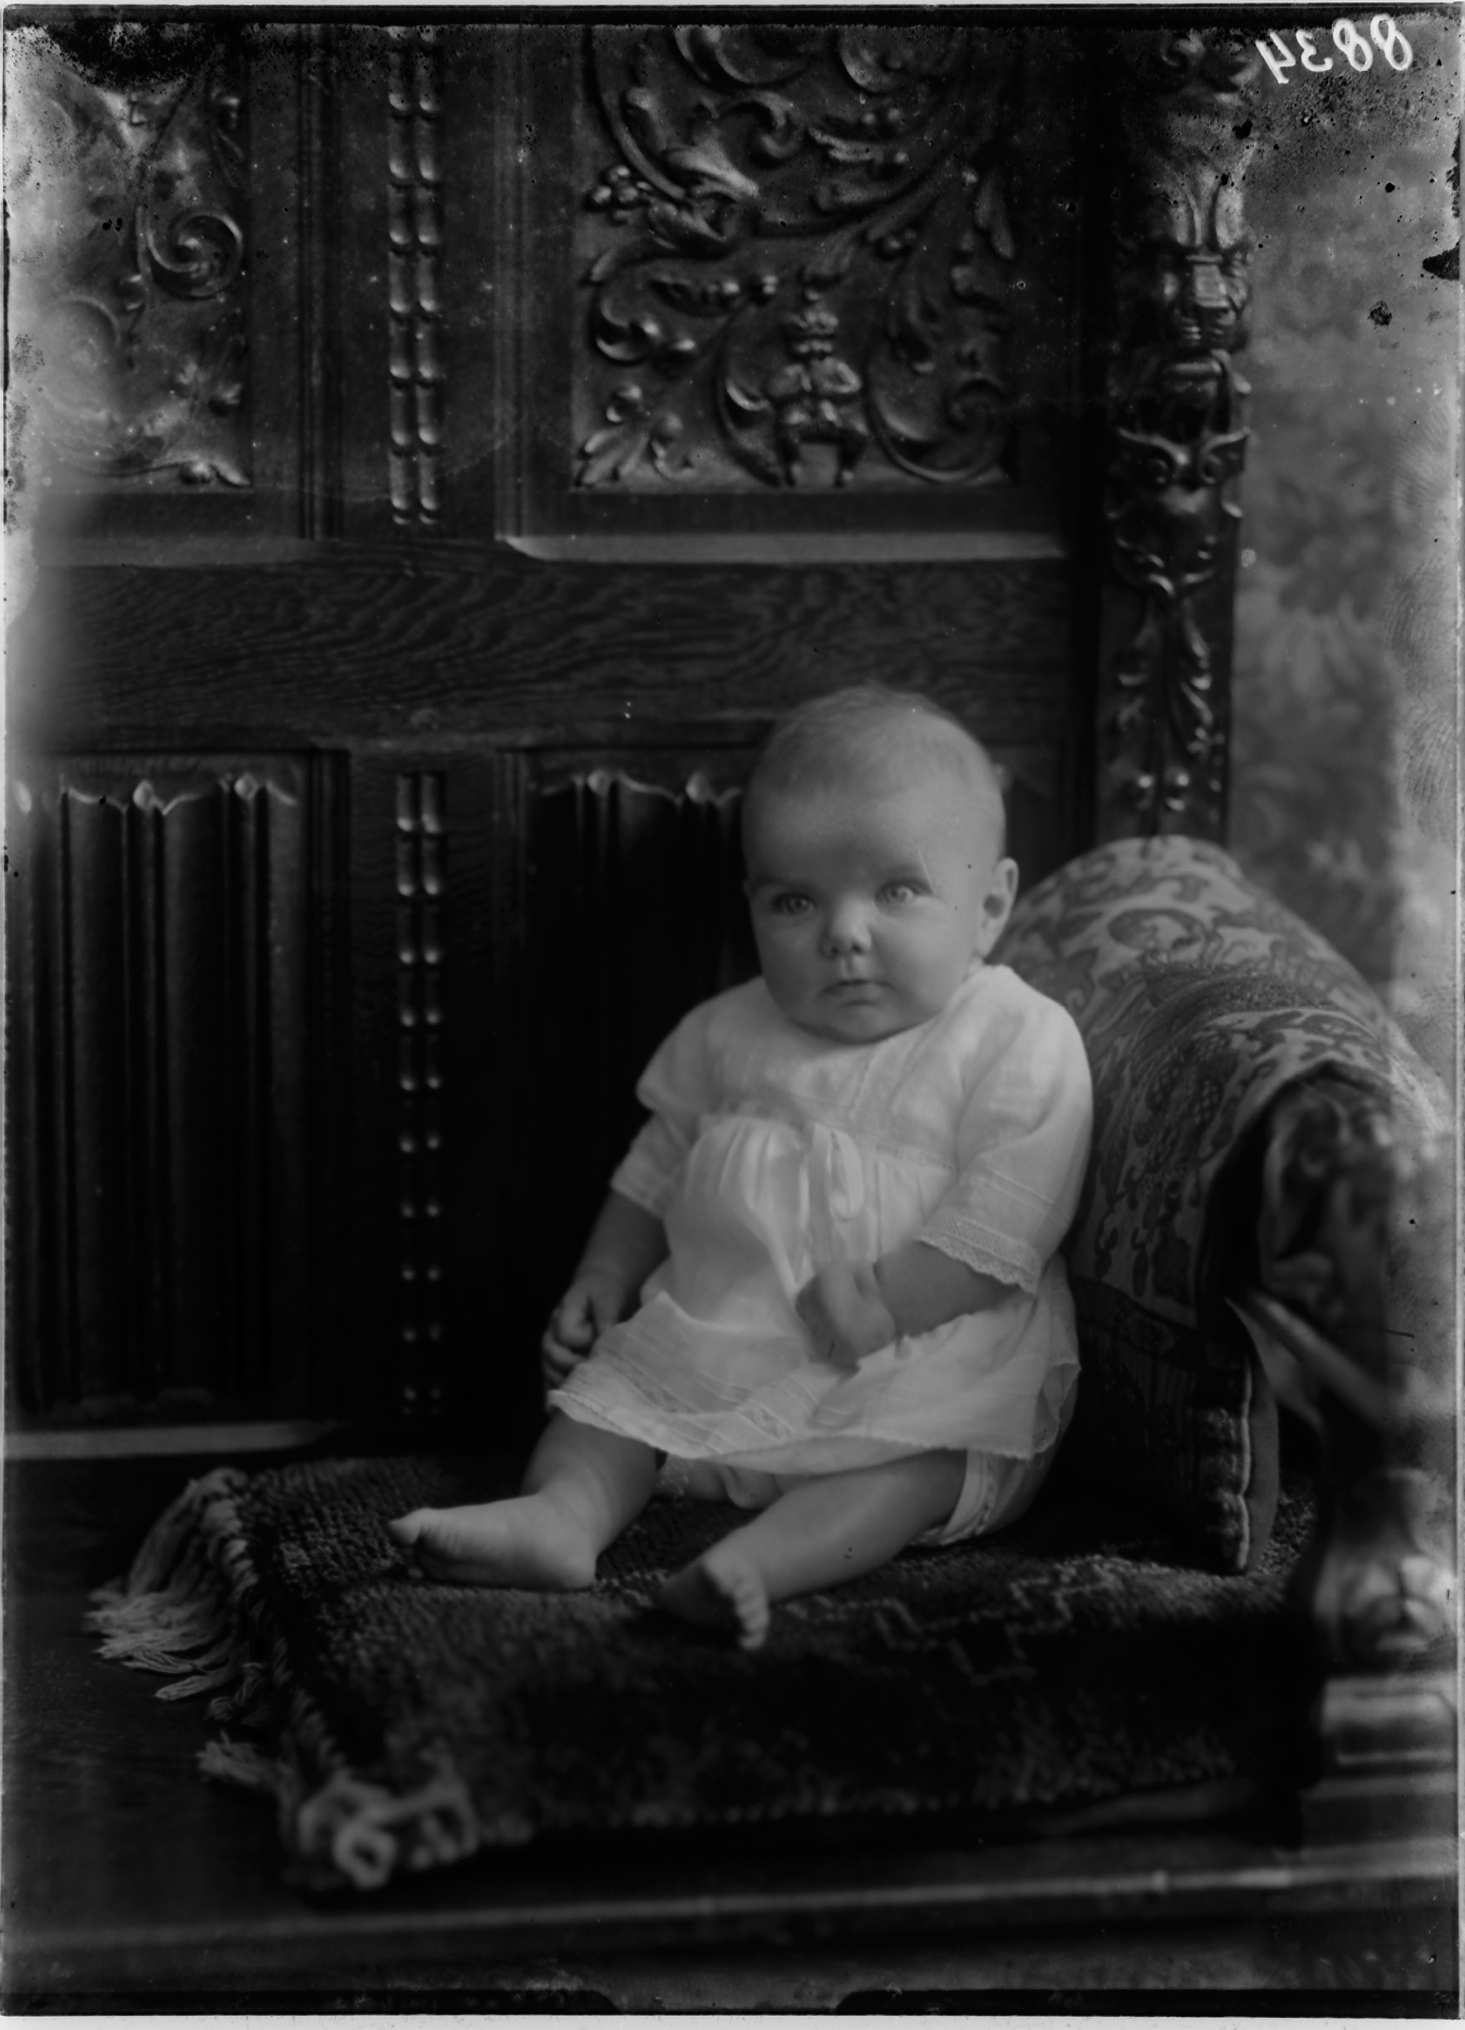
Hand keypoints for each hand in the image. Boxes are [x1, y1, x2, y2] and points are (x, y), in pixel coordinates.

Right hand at [541, 1267, 626, 1392]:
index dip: (584, 1339)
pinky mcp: (556, 1365)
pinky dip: (556, 1397)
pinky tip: (560, 1413)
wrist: (599, 1290)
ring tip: (585, 1396)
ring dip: (566, 1385)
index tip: (602, 1339)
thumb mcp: (608, 1296)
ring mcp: (551, 1352)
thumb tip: (607, 1339)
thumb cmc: (604, 1292)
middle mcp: (551, 1335)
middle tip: (597, 1374)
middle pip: (551, 1356)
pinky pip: (550, 1383)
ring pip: (549, 1372)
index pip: (566, 1334)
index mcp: (562, 1315)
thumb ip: (606, 1316)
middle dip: (573, 1367)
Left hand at [795, 1260, 897, 1368]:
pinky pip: (836, 1357)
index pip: (802, 1309)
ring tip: (850, 1337)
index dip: (816, 1313)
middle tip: (844, 1325)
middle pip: (811, 1329)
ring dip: (833, 1343)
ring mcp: (831, 1329)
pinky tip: (857, 1344)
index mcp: (816, 1286)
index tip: (829, 1314)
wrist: (896, 1293)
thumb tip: (818, 1304)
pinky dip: (845, 1354)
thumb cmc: (872, 1279)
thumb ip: (824, 1286)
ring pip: (821, 1346)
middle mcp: (818, 1308)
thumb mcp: (840, 1270)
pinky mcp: (847, 1346)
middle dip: (825, 1328)